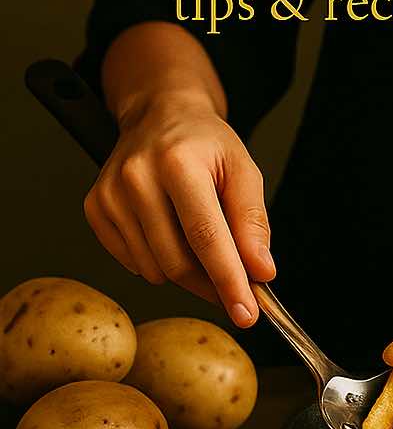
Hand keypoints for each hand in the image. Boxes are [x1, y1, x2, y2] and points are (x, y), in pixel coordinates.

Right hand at [83, 89, 275, 327]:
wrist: (160, 114)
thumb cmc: (204, 143)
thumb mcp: (243, 170)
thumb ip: (253, 222)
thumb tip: (260, 271)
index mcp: (178, 163)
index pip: (206, 237)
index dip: (229, 281)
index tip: (247, 314)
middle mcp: (136, 177)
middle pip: (177, 261)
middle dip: (211, 285)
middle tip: (236, 287)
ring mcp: (109, 194)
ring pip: (154, 269)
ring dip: (186, 274)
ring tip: (202, 245)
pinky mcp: (95, 208)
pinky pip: (132, 263)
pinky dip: (158, 262)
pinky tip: (170, 234)